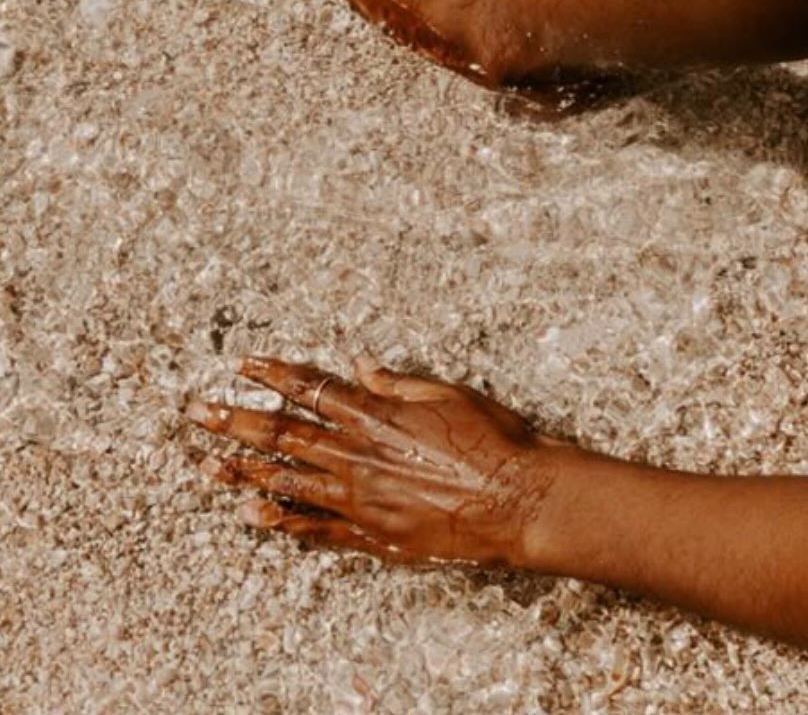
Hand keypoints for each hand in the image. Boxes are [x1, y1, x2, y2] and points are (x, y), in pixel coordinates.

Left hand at [188, 354, 565, 568]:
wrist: (518, 499)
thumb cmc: (491, 440)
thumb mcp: (445, 395)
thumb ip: (396, 383)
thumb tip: (361, 365)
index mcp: (377, 414)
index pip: (311, 389)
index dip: (274, 374)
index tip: (242, 364)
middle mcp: (360, 455)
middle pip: (284, 435)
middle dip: (236, 421)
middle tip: (198, 413)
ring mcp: (363, 498)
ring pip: (289, 481)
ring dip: (244, 470)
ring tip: (207, 463)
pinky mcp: (375, 534)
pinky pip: (317, 528)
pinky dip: (282, 519)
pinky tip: (252, 514)